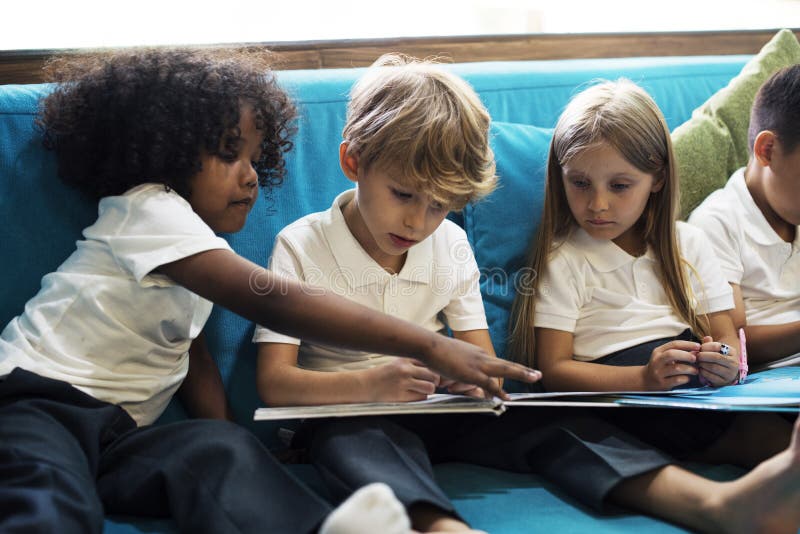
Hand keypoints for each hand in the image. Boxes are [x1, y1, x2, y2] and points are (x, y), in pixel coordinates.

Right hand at [367, 358, 439, 401]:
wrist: (364, 385)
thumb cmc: (382, 374)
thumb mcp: (397, 363)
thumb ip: (413, 364)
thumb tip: (433, 370)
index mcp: (405, 359)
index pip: (429, 362)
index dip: (434, 369)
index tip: (432, 373)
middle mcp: (405, 369)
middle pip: (433, 374)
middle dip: (435, 380)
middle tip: (431, 383)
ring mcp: (404, 383)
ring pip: (430, 387)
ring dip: (429, 389)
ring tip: (424, 389)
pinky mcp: (401, 395)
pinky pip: (421, 397)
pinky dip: (421, 397)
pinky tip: (414, 394)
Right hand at [422, 336, 540, 399]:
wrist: (429, 345)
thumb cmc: (437, 351)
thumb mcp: (453, 356)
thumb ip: (459, 363)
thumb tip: (458, 368)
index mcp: (478, 353)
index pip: (497, 364)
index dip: (508, 371)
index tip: (519, 374)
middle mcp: (482, 356)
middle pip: (507, 364)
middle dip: (524, 370)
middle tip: (538, 374)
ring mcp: (479, 364)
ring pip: (506, 369)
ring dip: (522, 374)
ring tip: (535, 377)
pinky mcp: (472, 373)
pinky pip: (490, 384)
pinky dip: (499, 392)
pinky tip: (507, 399)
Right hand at [642, 340, 699, 389]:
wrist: (646, 381)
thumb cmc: (660, 367)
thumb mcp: (665, 357)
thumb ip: (679, 352)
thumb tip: (696, 351)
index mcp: (658, 352)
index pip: (673, 344)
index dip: (687, 344)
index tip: (698, 346)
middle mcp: (657, 361)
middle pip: (672, 354)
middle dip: (686, 355)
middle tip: (696, 359)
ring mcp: (658, 373)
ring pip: (676, 368)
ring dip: (689, 369)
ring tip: (695, 370)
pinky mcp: (662, 383)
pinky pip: (677, 380)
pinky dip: (685, 378)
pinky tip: (687, 378)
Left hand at [695, 335, 738, 386]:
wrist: (723, 373)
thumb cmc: (716, 359)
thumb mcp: (714, 350)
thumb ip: (709, 344)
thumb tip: (706, 338)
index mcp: (732, 352)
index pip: (718, 346)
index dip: (705, 346)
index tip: (699, 348)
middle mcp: (734, 363)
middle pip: (716, 357)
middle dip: (702, 356)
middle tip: (695, 356)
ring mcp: (730, 374)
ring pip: (713, 367)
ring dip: (702, 364)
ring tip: (697, 362)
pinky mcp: (724, 382)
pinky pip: (710, 376)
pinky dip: (702, 372)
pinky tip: (700, 369)